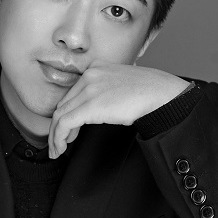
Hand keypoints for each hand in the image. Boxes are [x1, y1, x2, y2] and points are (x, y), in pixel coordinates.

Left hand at [48, 62, 187, 157]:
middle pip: (64, 104)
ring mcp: (88, 89)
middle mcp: (89, 75)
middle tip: (61, 142)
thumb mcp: (122, 85)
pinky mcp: (90, 106)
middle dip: (59, 126)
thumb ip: (107, 92)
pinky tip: (61, 148)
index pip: (72, 93)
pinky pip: (65, 123)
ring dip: (56, 135)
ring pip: (60, 115)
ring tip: (58, 150)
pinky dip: (59, 138)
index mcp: (96, 68)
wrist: (161, 94)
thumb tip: (101, 108)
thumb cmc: (150, 92)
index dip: (67, 113)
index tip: (69, 129)